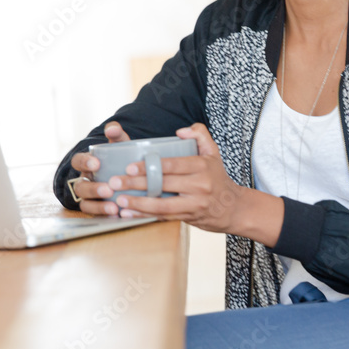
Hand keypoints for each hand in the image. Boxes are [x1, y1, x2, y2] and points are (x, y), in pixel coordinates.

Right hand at [68, 121, 130, 215]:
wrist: (130, 173)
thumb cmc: (121, 156)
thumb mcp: (119, 144)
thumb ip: (116, 134)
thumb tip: (113, 128)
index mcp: (87, 164)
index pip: (78, 161)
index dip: (84, 162)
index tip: (96, 163)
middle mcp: (84, 181)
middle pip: (80, 187)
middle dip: (93, 189)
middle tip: (108, 189)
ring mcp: (89, 197)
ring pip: (85, 203)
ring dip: (98, 206)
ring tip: (114, 207)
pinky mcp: (97, 209)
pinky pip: (96, 216)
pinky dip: (105, 216)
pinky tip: (117, 216)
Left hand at [108, 123, 255, 233]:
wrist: (234, 208)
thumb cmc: (218, 177)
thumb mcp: (213, 152)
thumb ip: (199, 135)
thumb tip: (180, 131)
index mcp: (202, 166)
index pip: (172, 165)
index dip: (150, 167)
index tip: (129, 166)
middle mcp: (199, 185)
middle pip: (163, 184)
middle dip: (136, 184)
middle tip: (115, 182)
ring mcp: (195, 204)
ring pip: (162, 205)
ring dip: (138, 203)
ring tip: (118, 200)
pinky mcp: (189, 217)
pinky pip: (164, 217)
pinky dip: (144, 216)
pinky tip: (128, 214)